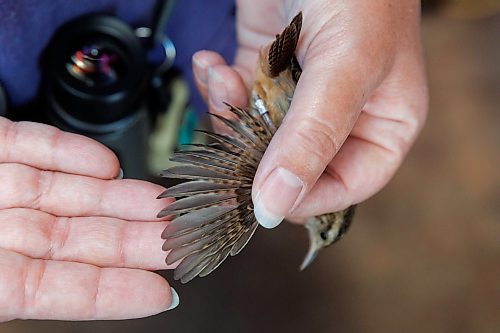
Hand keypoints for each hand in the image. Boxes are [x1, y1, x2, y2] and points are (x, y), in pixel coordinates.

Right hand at [0, 117, 177, 321]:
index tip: (163, 295)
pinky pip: (34, 145)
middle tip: (183, 240)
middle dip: (134, 239)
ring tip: (163, 202)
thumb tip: (31, 298)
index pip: (59, 291)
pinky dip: (70, 152)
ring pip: (68, 192)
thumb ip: (6, 290)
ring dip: (118, 196)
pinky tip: (108, 163)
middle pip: (77, 239)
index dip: (112, 293)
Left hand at [192, 0, 427, 225]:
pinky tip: (214, 63)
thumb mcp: (343, 67)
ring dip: (232, 113)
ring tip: (224, 78)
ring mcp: (301, 96)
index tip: (262, 196)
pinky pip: (239, 101)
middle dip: (255, 149)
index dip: (304, 197)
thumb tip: (276, 204)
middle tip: (233, 128)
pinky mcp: (268, 73)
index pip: (346, 186)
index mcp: (383, 124)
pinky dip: (220, 86)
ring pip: (258, 136)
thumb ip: (311, 138)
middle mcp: (343, 116)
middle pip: (294, 165)